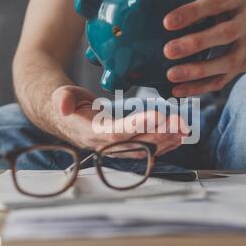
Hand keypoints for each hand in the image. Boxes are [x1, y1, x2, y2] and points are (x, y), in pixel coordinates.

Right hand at [51, 86, 187, 155]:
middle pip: (136, 144)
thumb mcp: (62, 96)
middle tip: (179, 123)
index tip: (157, 116)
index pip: (116, 133)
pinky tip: (178, 137)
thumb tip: (62, 105)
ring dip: (166, 140)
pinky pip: (146, 149)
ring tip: (183, 129)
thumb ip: (63, 99)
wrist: (67, 119)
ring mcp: (116, 149)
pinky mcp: (125, 147)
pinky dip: (164, 144)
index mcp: (91, 133)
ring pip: (145, 149)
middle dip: (160, 134)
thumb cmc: (68, 105)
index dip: (137, 126)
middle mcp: (105, 146)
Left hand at [163, 0, 245, 96]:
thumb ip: (207, 4)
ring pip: (224, 63)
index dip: (192, 13)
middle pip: (224, 34)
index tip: (167, 22)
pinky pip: (220, 81)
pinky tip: (177, 90)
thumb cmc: (241, 12)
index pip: (216, 4)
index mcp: (240, 1)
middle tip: (168, 50)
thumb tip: (169, 9)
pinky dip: (198, 88)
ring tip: (170, 75)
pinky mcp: (242, 69)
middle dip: (195, 43)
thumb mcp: (231, 0)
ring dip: (196, 71)